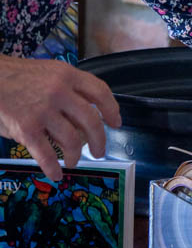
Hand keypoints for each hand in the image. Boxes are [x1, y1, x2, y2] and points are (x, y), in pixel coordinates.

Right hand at [0, 55, 120, 179]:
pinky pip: (47, 154)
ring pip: (71, 140)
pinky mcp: (27, 128)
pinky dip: (53, 168)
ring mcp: (43, 111)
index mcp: (67, 75)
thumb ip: (68, 89)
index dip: (112, 109)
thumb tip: (85, 116)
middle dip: (99, 140)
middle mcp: (59, 92)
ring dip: (76, 156)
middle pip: (91, 120)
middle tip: (99, 151)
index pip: (100, 91)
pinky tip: (56, 174)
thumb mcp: (50, 73)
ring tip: (73, 162)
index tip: (116, 123)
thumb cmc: (19, 76)